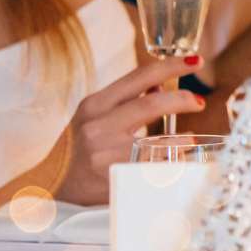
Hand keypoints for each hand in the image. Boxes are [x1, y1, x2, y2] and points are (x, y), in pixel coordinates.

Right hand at [53, 57, 202, 202]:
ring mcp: (106, 153)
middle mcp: (97, 126)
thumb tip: (161, 83)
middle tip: (198, 101)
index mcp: (94, 105)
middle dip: (183, 99)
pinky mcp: (116, 178)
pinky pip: (158, 167)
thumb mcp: (94, 118)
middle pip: (152, 104)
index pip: (138, 77)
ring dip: (182, 139)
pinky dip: (175, 162)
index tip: (195, 61)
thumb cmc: (79, 150)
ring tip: (189, 140)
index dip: (170, 66)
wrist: (52, 190)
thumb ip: (125, 101)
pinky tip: (178, 161)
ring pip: (160, 141)